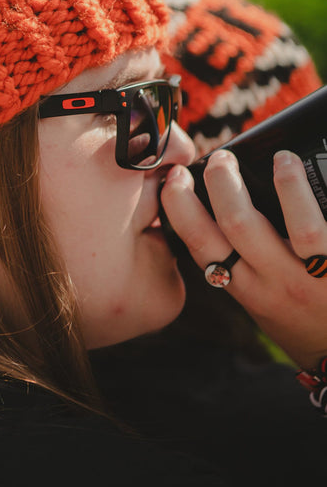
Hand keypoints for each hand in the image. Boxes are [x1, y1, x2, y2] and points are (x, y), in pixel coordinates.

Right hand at [161, 149, 326, 371]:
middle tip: (219, 158)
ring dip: (264, 185)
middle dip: (218, 184)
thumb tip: (231, 207)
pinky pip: (314, 230)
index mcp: (247, 289)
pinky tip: (292, 167)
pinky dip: (298, 191)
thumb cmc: (310, 329)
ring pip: (273, 226)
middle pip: (231, 227)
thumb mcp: (267, 305)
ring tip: (272, 157)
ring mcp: (306, 279)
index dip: (179, 206)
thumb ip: (249, 266)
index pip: (199, 245)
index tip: (174, 178)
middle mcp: (272, 285)